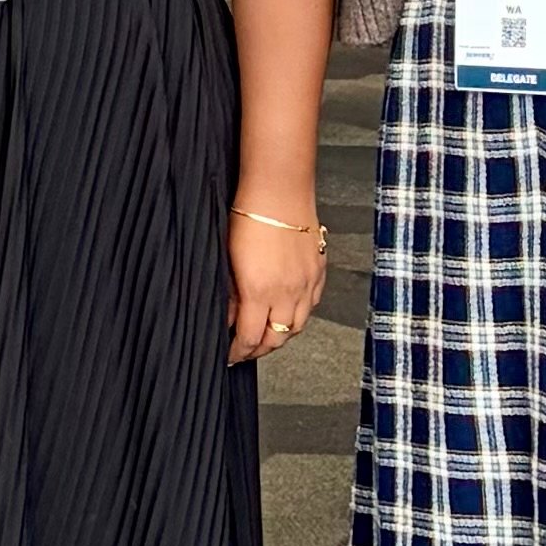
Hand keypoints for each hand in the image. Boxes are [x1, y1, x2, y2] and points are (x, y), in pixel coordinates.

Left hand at [227, 203, 324, 363]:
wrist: (279, 189)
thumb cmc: (248, 215)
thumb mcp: (226, 259)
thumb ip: (229, 293)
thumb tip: (227, 316)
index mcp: (258, 292)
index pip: (249, 338)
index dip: (238, 353)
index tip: (230, 356)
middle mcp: (286, 293)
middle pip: (276, 339)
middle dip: (258, 350)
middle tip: (245, 351)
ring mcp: (306, 283)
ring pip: (296, 327)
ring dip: (280, 336)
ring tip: (266, 335)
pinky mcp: (318, 271)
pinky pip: (312, 305)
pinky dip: (298, 316)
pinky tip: (288, 312)